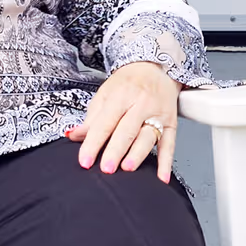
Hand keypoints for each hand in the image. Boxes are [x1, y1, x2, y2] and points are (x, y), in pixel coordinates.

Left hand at [67, 61, 182, 180]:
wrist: (154, 67)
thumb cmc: (127, 83)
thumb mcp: (105, 94)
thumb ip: (91, 118)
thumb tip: (74, 136)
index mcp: (121, 95)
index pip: (105, 122)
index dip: (94, 142)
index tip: (85, 160)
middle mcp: (141, 103)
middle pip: (127, 130)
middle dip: (116, 150)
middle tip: (106, 168)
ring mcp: (158, 113)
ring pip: (148, 136)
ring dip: (138, 153)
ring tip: (127, 168)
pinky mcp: (171, 123)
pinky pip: (170, 144)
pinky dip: (166, 162)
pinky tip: (161, 177)